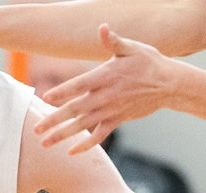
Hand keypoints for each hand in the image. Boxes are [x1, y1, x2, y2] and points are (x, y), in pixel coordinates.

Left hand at [36, 25, 179, 153]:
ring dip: (63, 135)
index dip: (63, 91)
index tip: (46, 98)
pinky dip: (86, 144)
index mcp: (106, 76)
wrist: (170, 84)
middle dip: (54, 120)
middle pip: (76, 109)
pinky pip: (100, 135)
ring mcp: (112, 110)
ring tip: (45, 143)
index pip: (80, 85)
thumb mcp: (131, 48)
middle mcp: (106, 95)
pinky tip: (72, 152)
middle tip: (36, 129)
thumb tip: (102, 28)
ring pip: (83, 125)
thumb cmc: (148, 62)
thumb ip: (113, 41)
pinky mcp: (118, 120)